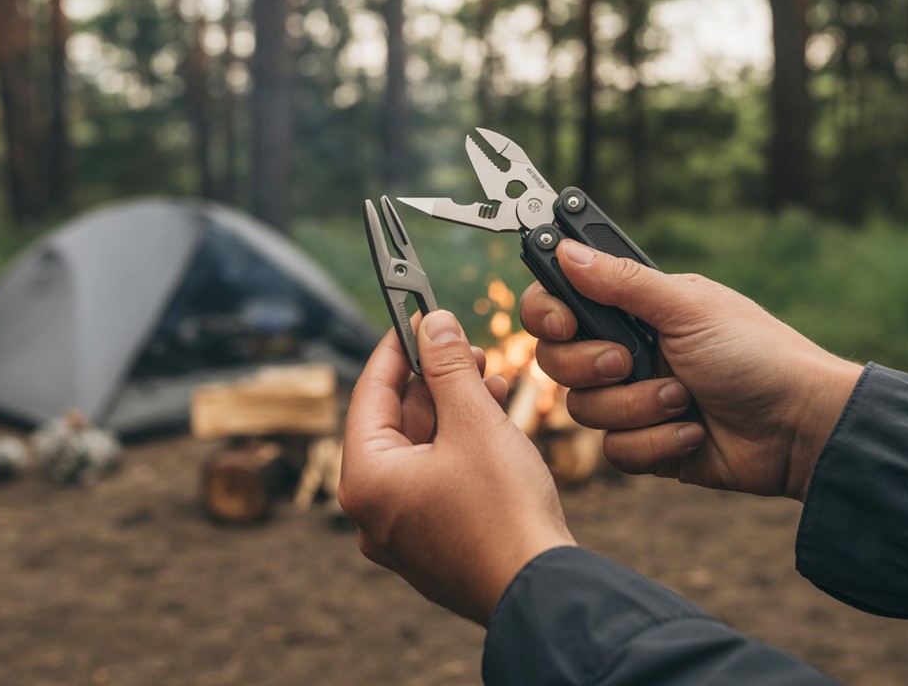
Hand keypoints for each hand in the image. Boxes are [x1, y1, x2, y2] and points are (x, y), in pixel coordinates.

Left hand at [338, 311, 574, 625]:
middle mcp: (372, 512)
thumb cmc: (504, 510)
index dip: (397, 349)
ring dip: (452, 412)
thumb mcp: (475, 422)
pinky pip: (435, 482)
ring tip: (490, 380)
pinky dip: (458, 449)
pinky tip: (491, 422)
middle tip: (467, 349)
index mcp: (365, 481)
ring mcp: (401, 535)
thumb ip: (449, 367)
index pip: (369, 394)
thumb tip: (435, 325)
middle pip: (394, 424)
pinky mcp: (431, 547)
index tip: (418, 317)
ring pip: (419, 453)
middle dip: (434, 381)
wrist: (541, 590)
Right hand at [519, 241, 863, 500]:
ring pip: (584, 410)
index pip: (559, 302)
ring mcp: (634, 399)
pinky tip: (695, 433)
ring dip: (638, 407)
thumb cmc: (755, 354)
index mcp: (634, 308)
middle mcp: (626, 350)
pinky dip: (656, 443)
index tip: (564, 323)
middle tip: (631, 362)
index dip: (548, 313)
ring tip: (685, 399)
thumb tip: (565, 247)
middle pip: (556, 360)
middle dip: (592, 366)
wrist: (798, 426)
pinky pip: (615, 451)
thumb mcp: (687, 307)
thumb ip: (621, 281)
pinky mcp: (647, 444)